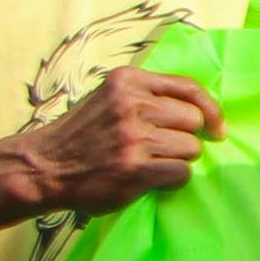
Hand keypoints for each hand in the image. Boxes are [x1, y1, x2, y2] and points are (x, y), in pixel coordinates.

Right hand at [8, 67, 219, 216]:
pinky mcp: (135, 167)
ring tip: (151, 163)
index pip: (189, 87)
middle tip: (162, 148)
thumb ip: (147, 96)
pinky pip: (181, 172)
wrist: (43, 167)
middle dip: (186, 137)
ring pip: (191, 148)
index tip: (216, 127)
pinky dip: (172, 179)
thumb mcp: (110, 99)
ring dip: (178, 160)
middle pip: (194, 120)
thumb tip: (202, 110)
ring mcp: (133, 136)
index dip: (210, 109)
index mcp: (127, 81)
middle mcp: (131, 104)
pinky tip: (150, 178)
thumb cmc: (84, 134)